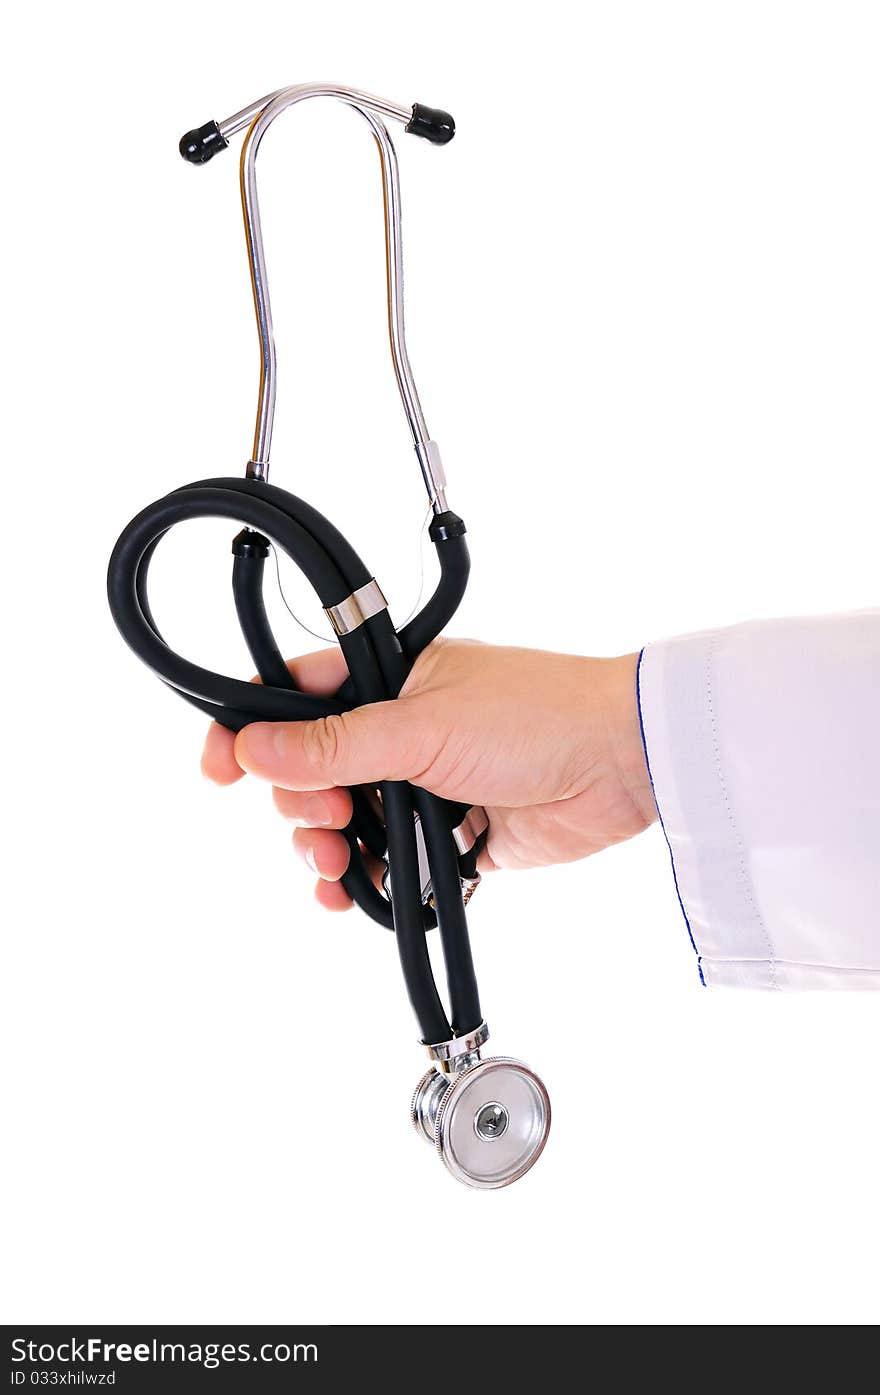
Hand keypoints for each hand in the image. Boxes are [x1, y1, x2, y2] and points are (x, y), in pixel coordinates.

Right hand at [201, 639, 656, 910]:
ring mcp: (425, 784)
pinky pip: (391, 865)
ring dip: (325, 848)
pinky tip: (352, 896)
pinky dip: (368, 883)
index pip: (295, 698)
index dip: (249, 731)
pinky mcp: (453, 835)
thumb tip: (252, 749)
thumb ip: (334, 746)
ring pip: (347, 824)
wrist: (622, 762)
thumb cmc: (536, 715)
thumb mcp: (421, 725)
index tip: (218, 771)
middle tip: (325, 818)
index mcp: (387, 680)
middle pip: (311, 772)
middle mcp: (400, 729)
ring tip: (333, 864)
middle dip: (299, 803)